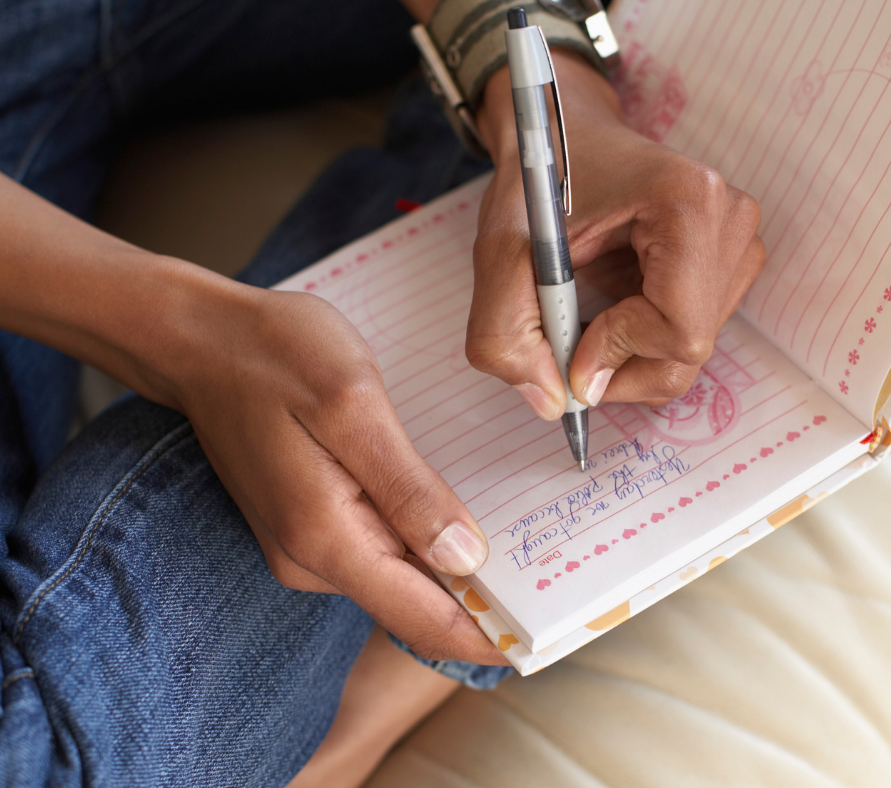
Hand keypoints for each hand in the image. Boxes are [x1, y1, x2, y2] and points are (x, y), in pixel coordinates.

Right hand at [170, 284, 505, 664]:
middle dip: (478, 599)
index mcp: (327, 538)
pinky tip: (444, 509)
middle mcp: (312, 559)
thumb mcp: (353, 406)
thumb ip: (408, 488)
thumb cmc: (276, 355)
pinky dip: (415, 538)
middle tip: (547, 576)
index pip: (419, 620)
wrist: (199, 340)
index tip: (539, 640)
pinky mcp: (304, 523)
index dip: (483, 638)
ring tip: (511, 538)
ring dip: (449, 566)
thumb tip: (464, 560)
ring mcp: (303, 545)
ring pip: (396, 576)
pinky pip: (374, 548)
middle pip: (412, 604)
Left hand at [467, 51, 763, 416]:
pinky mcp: (731, 253)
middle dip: (624, 366)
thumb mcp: (499, 253)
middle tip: (573, 346)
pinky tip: (616, 304)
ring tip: (590, 311)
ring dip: (632, 352)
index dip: (619, 355)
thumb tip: (555, 402)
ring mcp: (738, 235)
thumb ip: (506, 336)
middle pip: (691, 348)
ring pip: (693, 347)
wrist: (563, 132)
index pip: (680, 330)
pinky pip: (694, 330)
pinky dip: (647, 338)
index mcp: (687, 202)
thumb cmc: (536, 181)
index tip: (570, 347)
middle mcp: (730, 217)